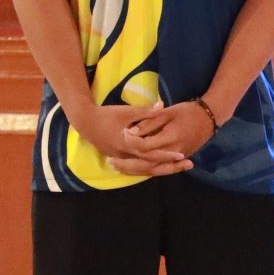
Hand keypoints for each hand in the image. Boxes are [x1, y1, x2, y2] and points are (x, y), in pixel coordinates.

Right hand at [72, 103, 193, 175]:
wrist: (85, 122)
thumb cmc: (106, 115)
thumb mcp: (126, 112)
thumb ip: (145, 111)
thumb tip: (162, 105)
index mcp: (127, 144)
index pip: (150, 152)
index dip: (166, 154)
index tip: (181, 154)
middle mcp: (125, 154)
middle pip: (150, 165)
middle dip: (170, 165)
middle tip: (188, 163)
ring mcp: (122, 157)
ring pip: (144, 169)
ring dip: (162, 168)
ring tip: (180, 167)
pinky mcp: (120, 157)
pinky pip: (138, 167)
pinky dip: (151, 167)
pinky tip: (163, 167)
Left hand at [127, 99, 219, 161]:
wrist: (210, 117)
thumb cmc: (189, 111)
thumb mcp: (169, 112)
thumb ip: (150, 121)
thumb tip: (132, 131)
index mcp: (170, 138)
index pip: (146, 146)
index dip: (131, 142)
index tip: (120, 136)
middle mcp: (173, 152)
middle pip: (146, 164)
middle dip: (128, 165)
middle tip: (110, 162)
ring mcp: (177, 157)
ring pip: (152, 169)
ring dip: (134, 170)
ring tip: (118, 168)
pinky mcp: (179, 159)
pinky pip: (159, 168)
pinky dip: (145, 170)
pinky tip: (133, 169)